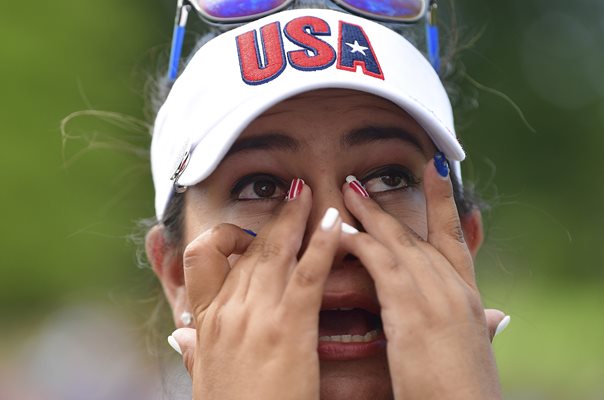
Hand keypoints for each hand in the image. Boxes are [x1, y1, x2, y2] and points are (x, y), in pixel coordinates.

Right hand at [176, 182, 340, 399]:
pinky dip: (323, 243)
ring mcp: (257, 315)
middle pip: (247, 248)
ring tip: (309, 192)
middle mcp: (227, 310)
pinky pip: (308, 273)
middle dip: (272, 217)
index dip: (222, 237)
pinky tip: (336, 222)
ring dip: (294, 217)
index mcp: (205, 321)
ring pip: (274, 250)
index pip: (201, 258)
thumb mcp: (203, 379)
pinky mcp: (289, 327)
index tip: (243, 234)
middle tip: (291, 193)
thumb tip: (178, 337)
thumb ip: (192, 352)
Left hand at [339, 158, 502, 399]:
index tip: (437, 168)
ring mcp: (434, 295)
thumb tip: (497, 318)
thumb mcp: (477, 351)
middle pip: (417, 234)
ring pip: (397, 242)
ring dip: (369, 214)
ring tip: (346, 191)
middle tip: (362, 181)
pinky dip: (360, 242)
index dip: (445, 202)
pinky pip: (381, 264)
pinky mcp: (411, 309)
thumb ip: (481, 328)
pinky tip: (340, 230)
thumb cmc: (465, 391)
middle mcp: (454, 289)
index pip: (454, 238)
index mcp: (469, 298)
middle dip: (386, 206)